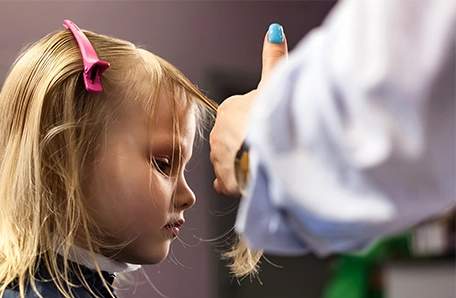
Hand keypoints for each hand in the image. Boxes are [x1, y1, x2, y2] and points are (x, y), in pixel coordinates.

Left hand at [210, 24, 287, 197]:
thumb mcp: (275, 83)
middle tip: (265, 148)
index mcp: (228, 109)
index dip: (255, 122)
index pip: (238, 115)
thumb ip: (274, 58)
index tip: (266, 128)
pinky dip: (235, 183)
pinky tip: (247, 181)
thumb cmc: (273, 119)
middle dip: (246, 144)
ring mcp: (218, 158)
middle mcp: (217, 133)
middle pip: (233, 139)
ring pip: (229, 161)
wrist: (270, 156)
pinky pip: (226, 182)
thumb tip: (273, 30)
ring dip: (242, 163)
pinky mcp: (223, 180)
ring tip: (260, 165)